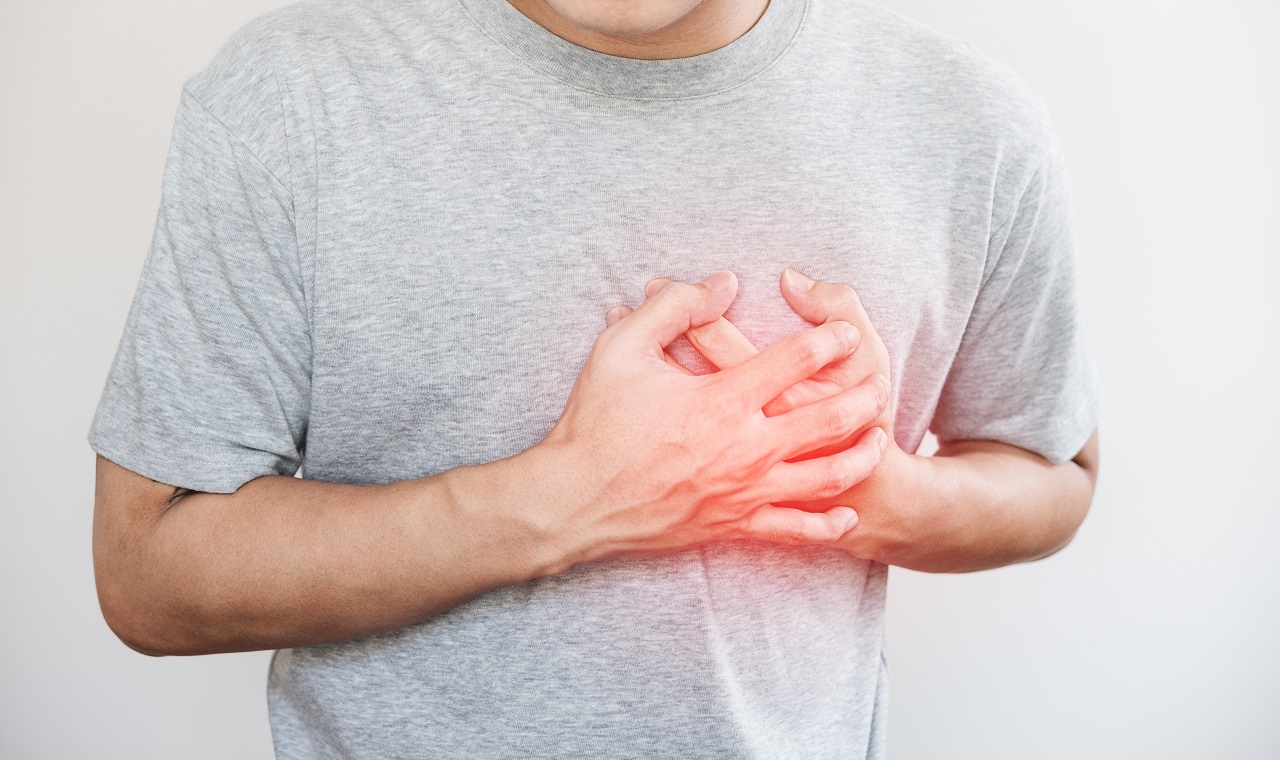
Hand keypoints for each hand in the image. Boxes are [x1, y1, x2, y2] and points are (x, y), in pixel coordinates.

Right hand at [530, 270, 890, 569]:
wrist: (574, 501)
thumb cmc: (594, 423)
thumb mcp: (622, 347)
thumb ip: (675, 306)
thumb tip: (722, 284)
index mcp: (724, 399)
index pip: (797, 360)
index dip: (830, 339)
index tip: (845, 331)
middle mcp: (746, 447)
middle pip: (830, 419)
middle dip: (865, 398)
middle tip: (881, 383)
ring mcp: (744, 492)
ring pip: (826, 476)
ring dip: (861, 455)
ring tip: (880, 439)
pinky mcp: (733, 526)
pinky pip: (795, 531)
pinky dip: (827, 524)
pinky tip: (847, 512)